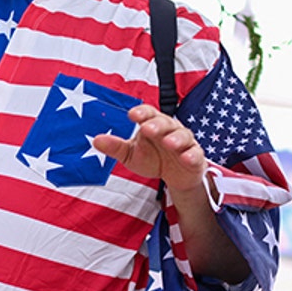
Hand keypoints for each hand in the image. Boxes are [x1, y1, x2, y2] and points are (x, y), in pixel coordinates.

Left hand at [92, 104, 208, 192]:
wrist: (174, 177)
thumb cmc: (153, 159)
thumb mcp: (131, 155)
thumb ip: (116, 147)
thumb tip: (95, 140)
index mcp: (153, 124)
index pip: (148, 113)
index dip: (142, 113)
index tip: (132, 115)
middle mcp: (170, 130)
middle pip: (165, 122)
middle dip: (157, 125)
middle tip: (147, 129)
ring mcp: (184, 143)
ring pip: (182, 136)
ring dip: (176, 138)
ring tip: (169, 142)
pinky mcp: (195, 157)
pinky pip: (196, 154)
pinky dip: (192, 155)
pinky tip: (186, 157)